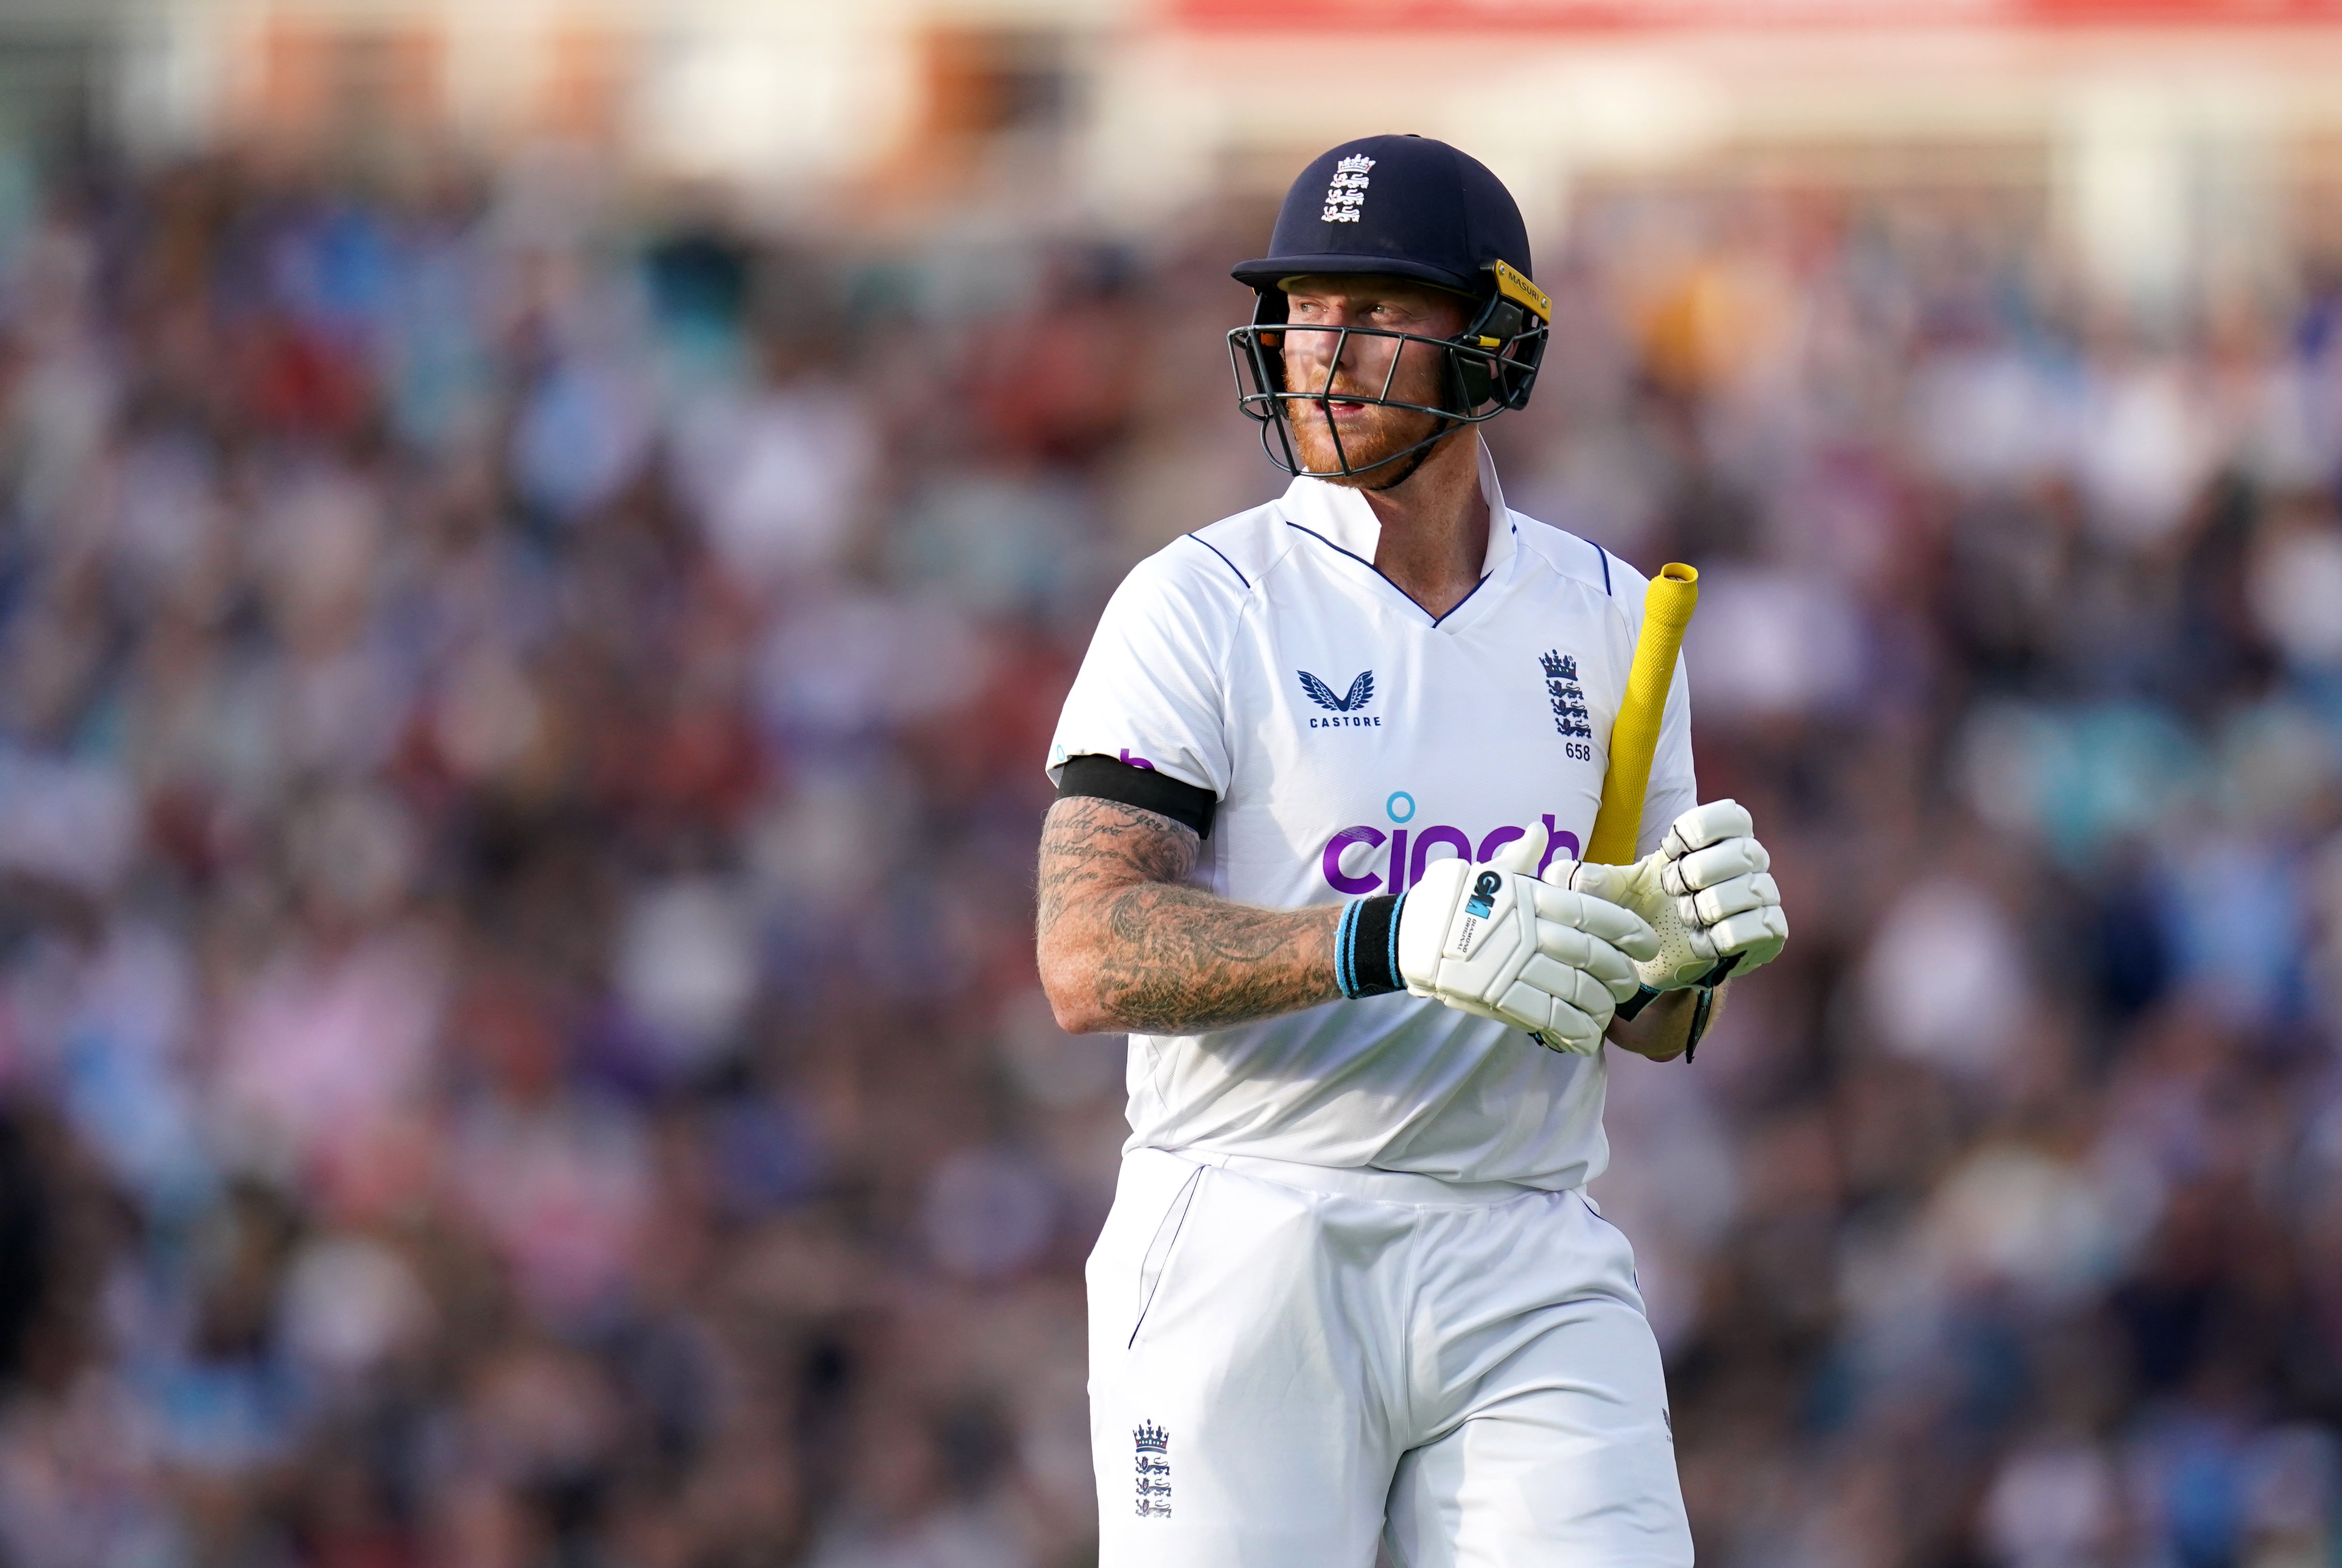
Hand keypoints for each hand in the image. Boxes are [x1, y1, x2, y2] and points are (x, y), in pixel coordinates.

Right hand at [1396, 828, 1659, 1054]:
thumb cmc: (1450, 900)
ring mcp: (1517, 967)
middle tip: (1629, 985)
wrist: (1406, 935)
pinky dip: (1576, 1033)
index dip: (1628, 930)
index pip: (1594, 913)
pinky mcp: (1502, 999)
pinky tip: (1587, 1040)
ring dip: (1601, 1007)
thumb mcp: (1486, 869)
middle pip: (1594, 957)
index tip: (1646, 944)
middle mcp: (1531, 931)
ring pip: (1579, 991)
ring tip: (1608, 1013)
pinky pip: (1552, 1020)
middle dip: (1620, 975)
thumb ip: (1519, 856)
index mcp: (1532, 897)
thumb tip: (1539, 831)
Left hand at [1558, 799, 1786, 994]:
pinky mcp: (1772, 933)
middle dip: (1695, 875)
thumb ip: (1590, 879)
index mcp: (1721, 836)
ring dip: (1705, 908)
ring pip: (1747, 892)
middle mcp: (1751, 861)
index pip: (1732, 814)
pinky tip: (1702, 942)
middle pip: (1739, 853)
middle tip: (1673, 892)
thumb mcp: (1614, 891)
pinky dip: (1721, 937)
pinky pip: (1754, 928)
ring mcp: (1766, 896)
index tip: (1667, 853)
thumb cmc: (1643, 909)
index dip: (1696, 833)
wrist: (1661, 959)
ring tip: (1686, 919)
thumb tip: (1559, 872)